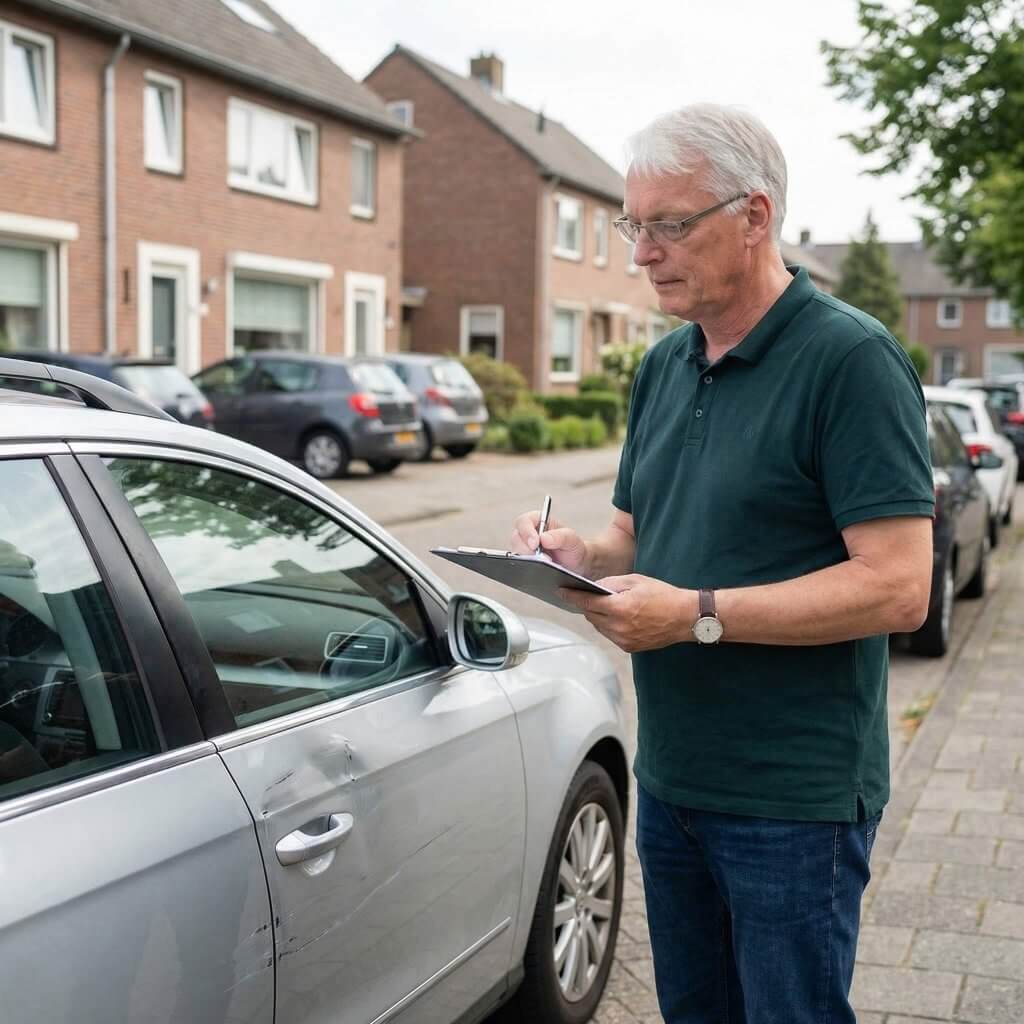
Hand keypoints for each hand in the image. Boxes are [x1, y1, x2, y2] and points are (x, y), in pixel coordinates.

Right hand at [511, 509, 587, 572]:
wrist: (576, 565)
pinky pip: (519, 564)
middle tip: (542, 557)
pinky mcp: (525, 561)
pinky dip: (527, 567)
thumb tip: (544, 538)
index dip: (526, 532)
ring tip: (545, 563)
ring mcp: (525, 548)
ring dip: (527, 559)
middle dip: (527, 549)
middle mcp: (528, 533)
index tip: (535, 544)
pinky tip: (538, 570)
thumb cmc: (573, 548)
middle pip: (516, 538)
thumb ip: (560, 536)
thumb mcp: (572, 540)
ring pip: (516, 552)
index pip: (524, 521)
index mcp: (538, 521)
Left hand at [558, 574, 694, 652]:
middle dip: (587, 605)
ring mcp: (623, 640)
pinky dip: (609, 626)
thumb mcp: (636, 580)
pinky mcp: (629, 647)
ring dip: (598, 616)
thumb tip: (594, 587)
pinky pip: (610, 635)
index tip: (562, 591)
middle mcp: (618, 627)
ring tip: (607, 606)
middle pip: (590, 616)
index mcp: (619, 608)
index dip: (572, 596)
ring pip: (599, 627)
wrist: (685, 617)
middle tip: (588, 596)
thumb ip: (611, 583)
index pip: (586, 602)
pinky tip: (618, 617)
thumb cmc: (663, 595)